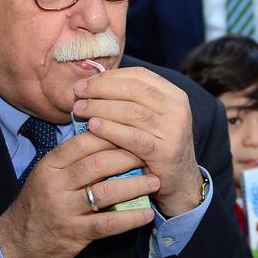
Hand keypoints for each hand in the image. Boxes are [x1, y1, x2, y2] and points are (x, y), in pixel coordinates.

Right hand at [0, 131, 159, 257]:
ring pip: (105, 192)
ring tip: (155, 181)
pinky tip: (146, 214)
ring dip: (135, 186)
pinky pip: (107, 223)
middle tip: (150, 155)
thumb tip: (110, 140)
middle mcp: (55, 185)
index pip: (84, 141)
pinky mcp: (74, 234)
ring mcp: (64, 210)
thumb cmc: (38, 205)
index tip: (133, 133)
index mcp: (50, 165)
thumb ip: (73, 159)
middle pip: (98, 163)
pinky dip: (130, 218)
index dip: (112, 135)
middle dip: (129, 158)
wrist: (14, 244)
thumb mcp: (47, 175)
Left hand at [73, 67, 202, 216]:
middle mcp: (178, 110)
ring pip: (132, 111)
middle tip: (78, 92)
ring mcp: (174, 131)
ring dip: (101, 107)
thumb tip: (91, 83)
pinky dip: (110, 129)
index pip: (139, 76)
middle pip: (135, 89)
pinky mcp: (166, 152)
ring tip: (79, 109)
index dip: (110, 76)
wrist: (179, 181)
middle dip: (102, 88)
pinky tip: (93, 126)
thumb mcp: (149, 118)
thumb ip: (128, 100)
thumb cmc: (155, 146)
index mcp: (174, 96)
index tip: (86, 81)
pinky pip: (133, 137)